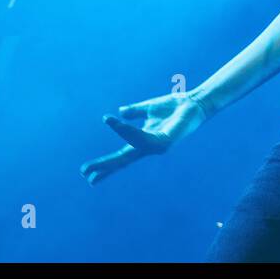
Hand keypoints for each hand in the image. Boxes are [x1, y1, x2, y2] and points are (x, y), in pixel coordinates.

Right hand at [79, 92, 208, 185]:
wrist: (194, 103)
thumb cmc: (174, 107)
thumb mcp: (149, 108)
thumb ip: (135, 111)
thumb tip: (120, 112)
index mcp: (143, 140)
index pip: (121, 156)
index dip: (106, 166)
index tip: (88, 175)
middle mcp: (149, 146)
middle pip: (123, 160)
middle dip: (105, 167)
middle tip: (85, 174)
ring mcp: (157, 146)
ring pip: (131, 147)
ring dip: (118, 137)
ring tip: (107, 122)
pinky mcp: (166, 141)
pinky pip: (143, 138)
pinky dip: (129, 132)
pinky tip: (120, 124)